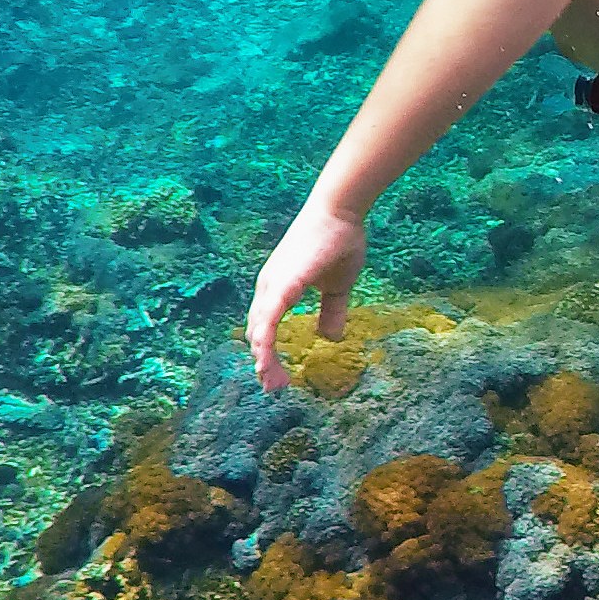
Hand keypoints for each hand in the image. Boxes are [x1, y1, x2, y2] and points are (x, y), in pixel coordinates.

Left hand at [246, 202, 367, 389]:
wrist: (340, 211)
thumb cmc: (338, 241)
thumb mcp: (338, 285)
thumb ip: (332, 311)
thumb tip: (330, 337)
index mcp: (279, 288)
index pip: (266, 327)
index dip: (270, 353)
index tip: (279, 378)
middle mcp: (269, 287)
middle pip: (258, 333)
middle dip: (265, 363)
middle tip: (274, 388)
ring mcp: (272, 284)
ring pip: (259, 330)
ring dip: (263, 358)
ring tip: (272, 383)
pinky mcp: (282, 283)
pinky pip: (268, 318)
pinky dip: (265, 341)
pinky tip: (265, 359)